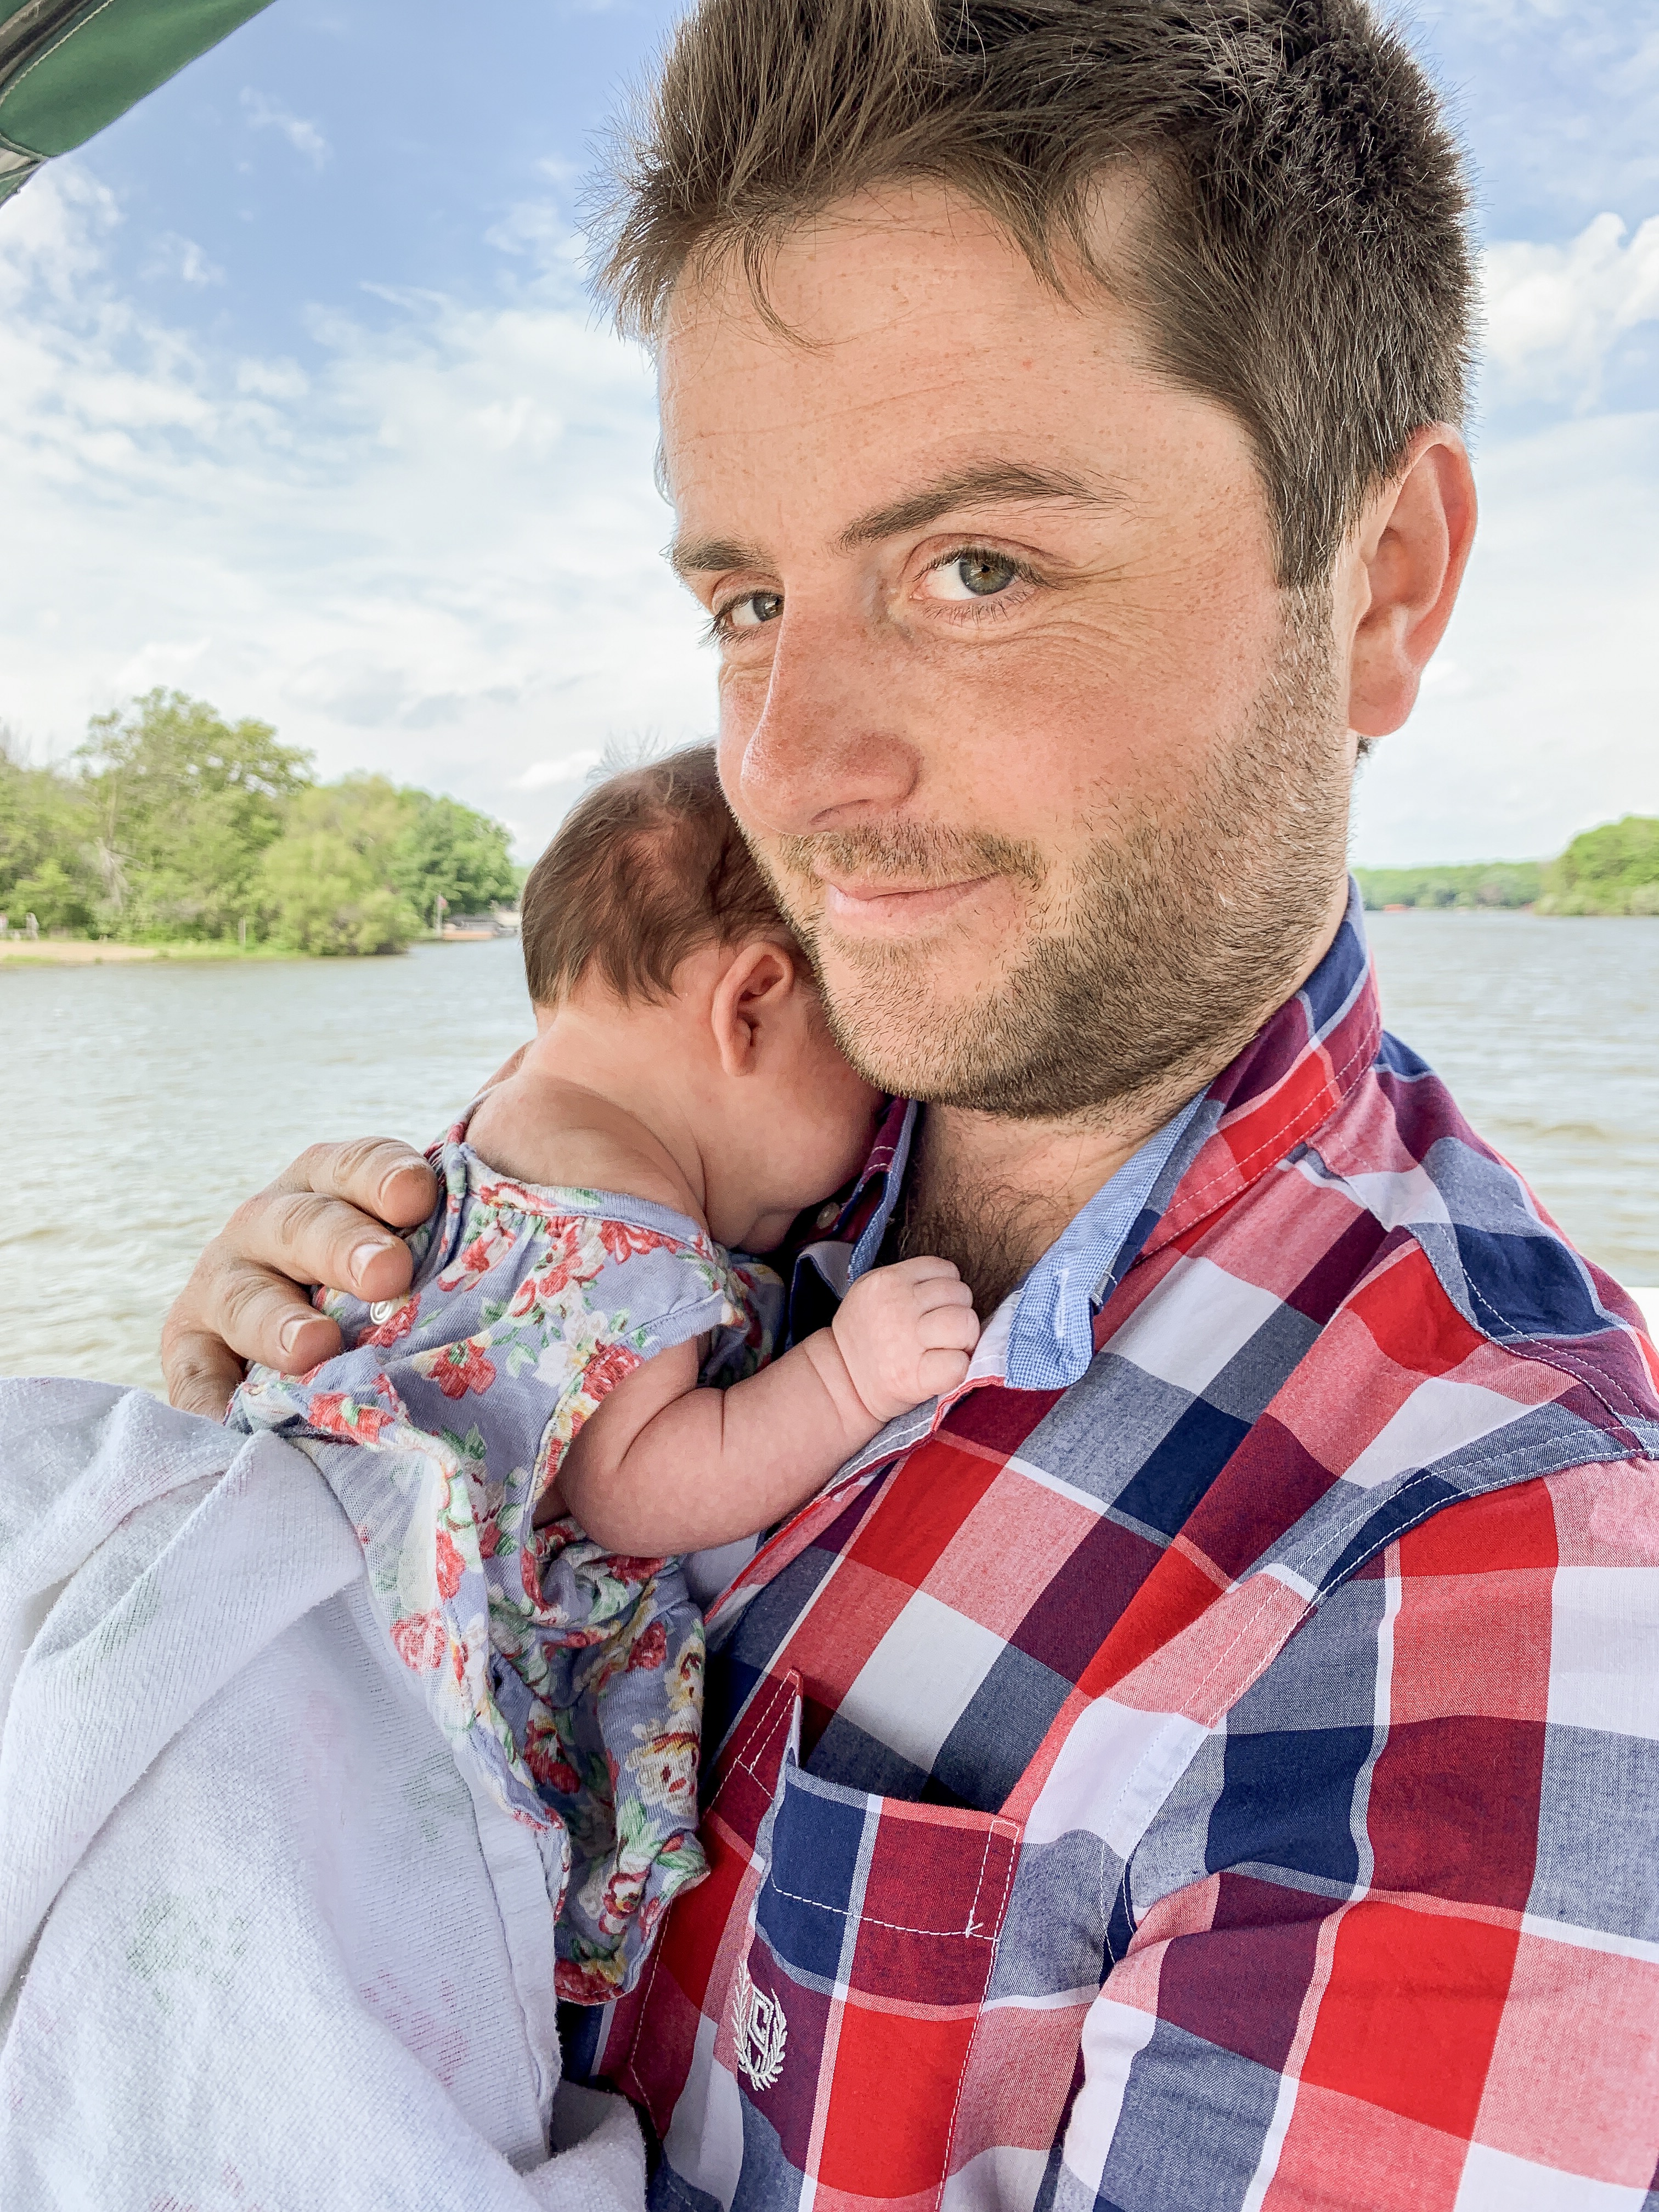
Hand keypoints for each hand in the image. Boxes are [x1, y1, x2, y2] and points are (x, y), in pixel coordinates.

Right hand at [160, 1140, 437, 1417]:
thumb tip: (554, 1195)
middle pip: (301, 1225)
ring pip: (243, 1295)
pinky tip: (233, 1421)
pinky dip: (210, 1401)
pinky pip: (196, 1377)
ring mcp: (228, 1288)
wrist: (332, 1348)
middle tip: (387, 1275)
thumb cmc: (409, 1293)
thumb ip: (462, 1239)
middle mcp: (273, 1225)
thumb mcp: (428, 1251)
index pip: (356, 1165)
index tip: (419, 1197)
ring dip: (278, 1320)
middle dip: (340, 1245)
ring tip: (317, 1348)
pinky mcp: (195, 1353)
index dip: (384, 1175)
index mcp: (332, 1185)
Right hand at [830, 1257, 980, 1423]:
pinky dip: (959, 1368)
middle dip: (958, 1312)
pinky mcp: (915, 1376)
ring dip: (964, 1338)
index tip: (936, 1309)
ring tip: (945, 1349)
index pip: (945, 1270)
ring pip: (965, 1323)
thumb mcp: (873, 1292)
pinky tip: (943, 1369)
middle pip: (959, 1294)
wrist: (840, 1382)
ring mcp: (906, 1341)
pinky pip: (958, 1363)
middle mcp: (897, 1305)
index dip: (947, 1291)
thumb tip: (954, 1289)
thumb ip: (909, 1283)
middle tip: (942, 1333)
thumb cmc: (867, 1337)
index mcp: (887, 1280)